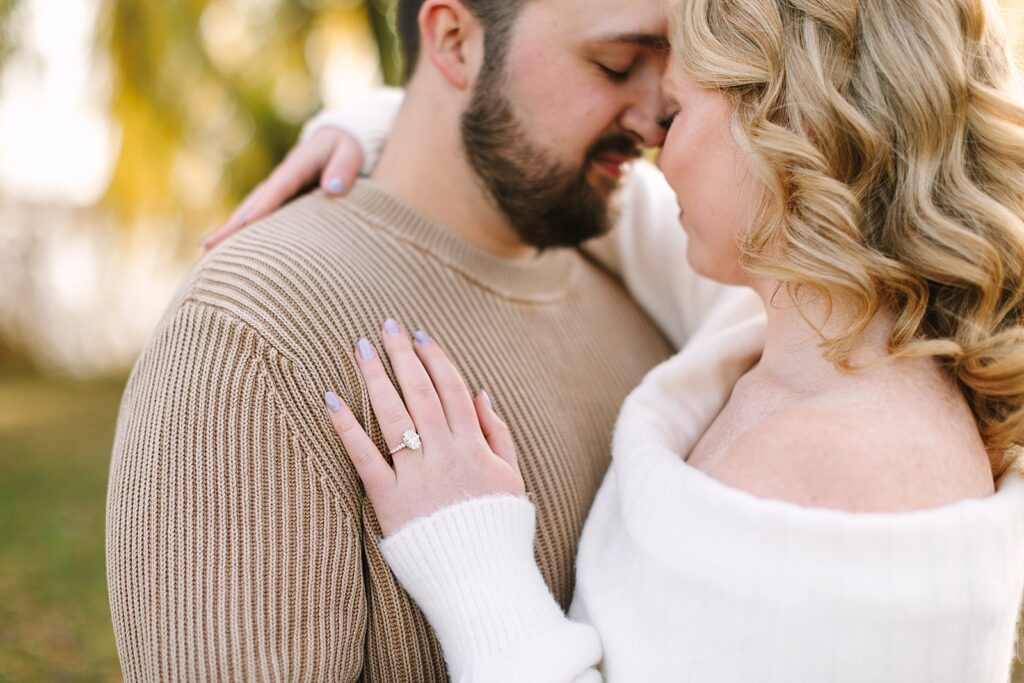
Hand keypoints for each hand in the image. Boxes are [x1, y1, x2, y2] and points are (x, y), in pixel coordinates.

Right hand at [201, 126, 364, 250]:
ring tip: (209, 252)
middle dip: (232, 225)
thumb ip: (344, 168)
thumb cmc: (346, 147)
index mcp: (296, 166)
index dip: (263, 207)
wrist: (335, 141)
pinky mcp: (280, 201)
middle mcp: (280, 179)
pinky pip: (259, 216)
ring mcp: (278, 191)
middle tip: (208, 247)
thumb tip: (333, 189)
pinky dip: (244, 231)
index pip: (278, 189)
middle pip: (253, 203)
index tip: (246, 225)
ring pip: (250, 211)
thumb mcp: (351, 151)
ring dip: (231, 231)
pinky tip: (232, 250)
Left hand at [323, 321, 525, 536]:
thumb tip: (479, 391)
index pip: (452, 389)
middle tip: (386, 326)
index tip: (420, 336)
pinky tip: (330, 398)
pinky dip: (346, 426)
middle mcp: (444, 454)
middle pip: (421, 393)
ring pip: (393, 415)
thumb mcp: (511, 477)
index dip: (435, 359)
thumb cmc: (496, 528)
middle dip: (402, 356)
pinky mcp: (388, 500)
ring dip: (375, 377)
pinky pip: (364, 457)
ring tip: (360, 347)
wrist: (480, 578)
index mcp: (473, 446)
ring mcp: (415, 475)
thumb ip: (496, 433)